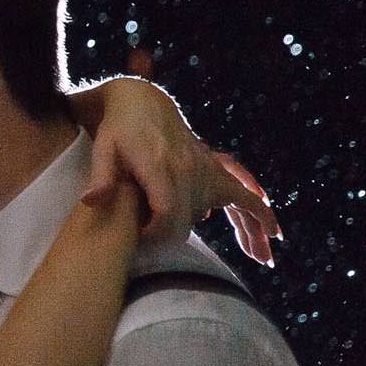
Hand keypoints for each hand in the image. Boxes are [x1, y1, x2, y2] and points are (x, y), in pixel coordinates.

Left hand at [78, 77, 283, 264]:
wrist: (142, 103)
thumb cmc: (118, 130)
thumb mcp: (103, 149)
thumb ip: (101, 177)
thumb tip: (92, 201)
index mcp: (161, 166)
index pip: (168, 211)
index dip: (158, 233)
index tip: (144, 242)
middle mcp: (190, 168)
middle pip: (195, 218)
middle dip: (187, 243)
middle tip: (174, 261)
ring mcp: (207, 168)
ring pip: (234, 205)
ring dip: (250, 231)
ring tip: (263, 257)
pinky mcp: (214, 168)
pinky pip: (243, 191)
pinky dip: (258, 210)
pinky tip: (272, 233)